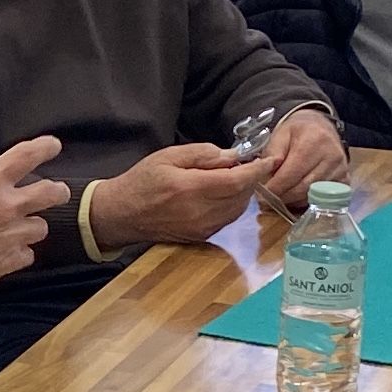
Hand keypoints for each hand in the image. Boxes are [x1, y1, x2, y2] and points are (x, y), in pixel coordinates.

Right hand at [0, 136, 69, 302]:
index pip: (27, 155)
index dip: (45, 147)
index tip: (53, 146)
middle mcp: (5, 205)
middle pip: (50, 193)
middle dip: (58, 191)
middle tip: (58, 192)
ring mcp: (10, 235)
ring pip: (41, 227)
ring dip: (31, 226)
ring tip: (18, 229)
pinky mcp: (9, 261)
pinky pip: (26, 254)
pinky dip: (18, 252)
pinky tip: (4, 253)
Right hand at [88, 141, 269, 248]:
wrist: (122, 214)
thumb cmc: (142, 181)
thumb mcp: (169, 156)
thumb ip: (203, 154)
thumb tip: (232, 157)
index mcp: (189, 189)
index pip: (236, 181)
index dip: (256, 171)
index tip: (269, 160)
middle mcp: (199, 212)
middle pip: (241, 197)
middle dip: (251, 180)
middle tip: (247, 165)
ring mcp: (201, 228)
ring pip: (238, 210)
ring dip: (243, 193)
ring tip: (233, 178)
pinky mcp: (200, 236)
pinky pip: (227, 219)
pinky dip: (233, 205)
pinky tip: (223, 194)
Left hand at [252, 105, 346, 210]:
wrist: (321, 126)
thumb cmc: (299, 131)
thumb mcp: (281, 134)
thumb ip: (272, 154)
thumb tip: (267, 176)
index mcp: (314, 141)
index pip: (291, 173)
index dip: (275, 187)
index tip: (261, 195)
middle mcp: (332, 156)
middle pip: (302, 188)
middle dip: (282, 196)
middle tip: (267, 200)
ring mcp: (341, 169)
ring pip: (312, 196)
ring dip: (293, 200)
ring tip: (280, 196)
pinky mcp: (345, 180)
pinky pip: (323, 199)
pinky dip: (306, 200)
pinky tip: (296, 195)